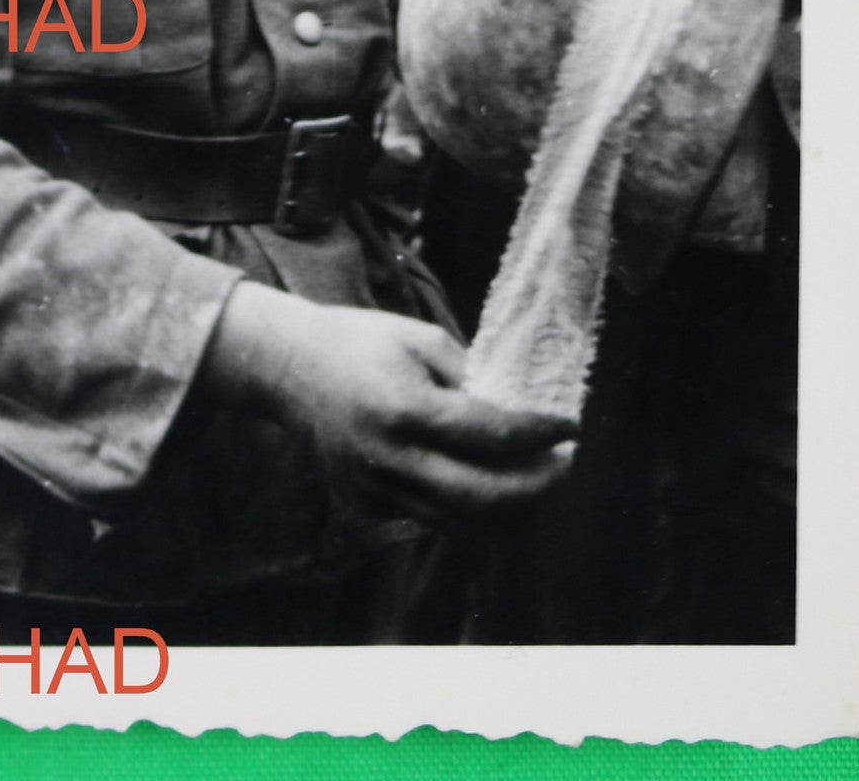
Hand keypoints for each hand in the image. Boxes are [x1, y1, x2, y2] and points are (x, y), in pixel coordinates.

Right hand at [196, 280, 574, 522]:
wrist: (288, 367)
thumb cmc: (358, 341)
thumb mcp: (419, 338)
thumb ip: (469, 376)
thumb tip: (515, 410)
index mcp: (405, 407)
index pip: (491, 434)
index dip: (540, 433)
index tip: (570, 426)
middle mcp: (390, 457)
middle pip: (483, 496)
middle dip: (536, 487)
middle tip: (563, 465)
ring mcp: (374, 489)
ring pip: (460, 521)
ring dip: (507, 508)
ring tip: (536, 481)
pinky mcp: (364, 506)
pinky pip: (429, 522)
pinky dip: (467, 513)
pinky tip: (489, 489)